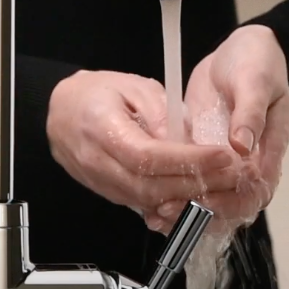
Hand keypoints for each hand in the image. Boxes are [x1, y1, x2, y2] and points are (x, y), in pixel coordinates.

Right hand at [46, 70, 240, 224]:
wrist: (58, 109)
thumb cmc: (95, 92)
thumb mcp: (132, 86)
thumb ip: (160, 113)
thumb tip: (188, 143)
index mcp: (101, 128)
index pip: (147, 156)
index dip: (187, 161)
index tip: (221, 156)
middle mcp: (95, 160)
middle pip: (148, 186)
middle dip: (193, 184)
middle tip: (230, 175)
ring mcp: (96, 180)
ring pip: (144, 200)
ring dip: (183, 198)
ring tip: (217, 185)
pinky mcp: (102, 191)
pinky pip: (137, 202)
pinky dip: (166, 201)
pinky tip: (189, 191)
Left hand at [153, 25, 288, 233]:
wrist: (237, 52)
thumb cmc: (255, 63)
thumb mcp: (255, 82)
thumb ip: (250, 113)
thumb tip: (242, 146)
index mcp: (267, 151)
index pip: (252, 191)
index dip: (227, 201)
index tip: (200, 200)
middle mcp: (246, 163)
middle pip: (227, 204)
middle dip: (197, 211)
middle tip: (167, 210)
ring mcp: (221, 162)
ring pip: (206, 199)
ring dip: (182, 210)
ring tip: (155, 215)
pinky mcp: (200, 155)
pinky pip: (189, 183)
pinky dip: (172, 195)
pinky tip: (149, 205)